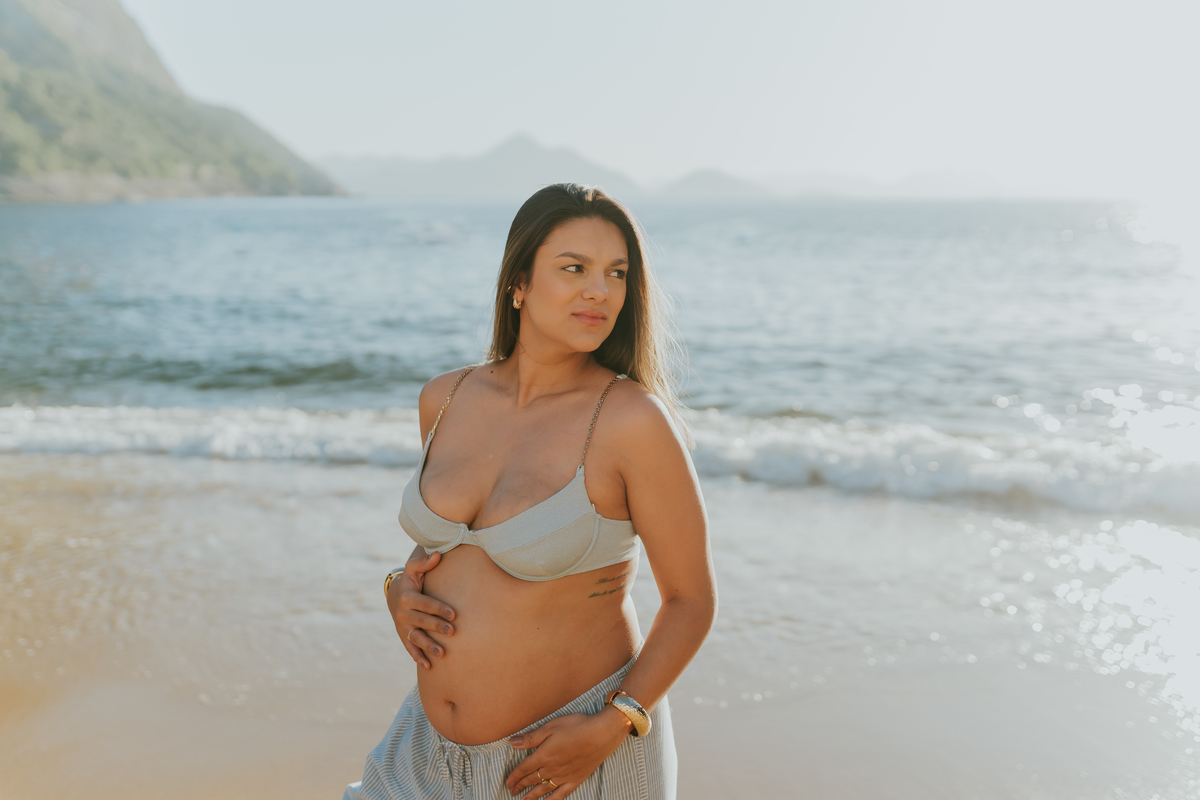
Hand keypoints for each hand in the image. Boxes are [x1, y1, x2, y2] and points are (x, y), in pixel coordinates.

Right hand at [386, 550, 455, 669]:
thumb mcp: (414, 568)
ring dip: (428, 646)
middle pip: (422, 622)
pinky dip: (418, 658)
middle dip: (437, 627)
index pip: (425, 604)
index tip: (454, 614)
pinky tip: (429, 667)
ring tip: (442, 654)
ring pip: (416, 638)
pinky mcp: (403, 636)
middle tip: (453, 631)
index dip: (439, 609)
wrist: (394, 593)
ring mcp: (402, 627)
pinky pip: (410, 648)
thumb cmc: (411, 578)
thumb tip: (438, 553)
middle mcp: (403, 613)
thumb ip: (424, 562)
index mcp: (407, 597)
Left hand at [504, 707, 631, 797]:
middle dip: (520, 786)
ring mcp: (564, 776)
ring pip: (544, 789)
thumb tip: (512, 742)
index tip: (508, 782)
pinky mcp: (576, 779)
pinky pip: (560, 794)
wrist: (602, 734)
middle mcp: (552, 769)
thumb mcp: (551, 726)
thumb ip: (531, 738)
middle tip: (512, 791)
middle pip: (532, 779)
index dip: (514, 776)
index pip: (524, 769)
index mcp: (543, 755)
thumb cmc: (577, 726)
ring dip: (532, 795)